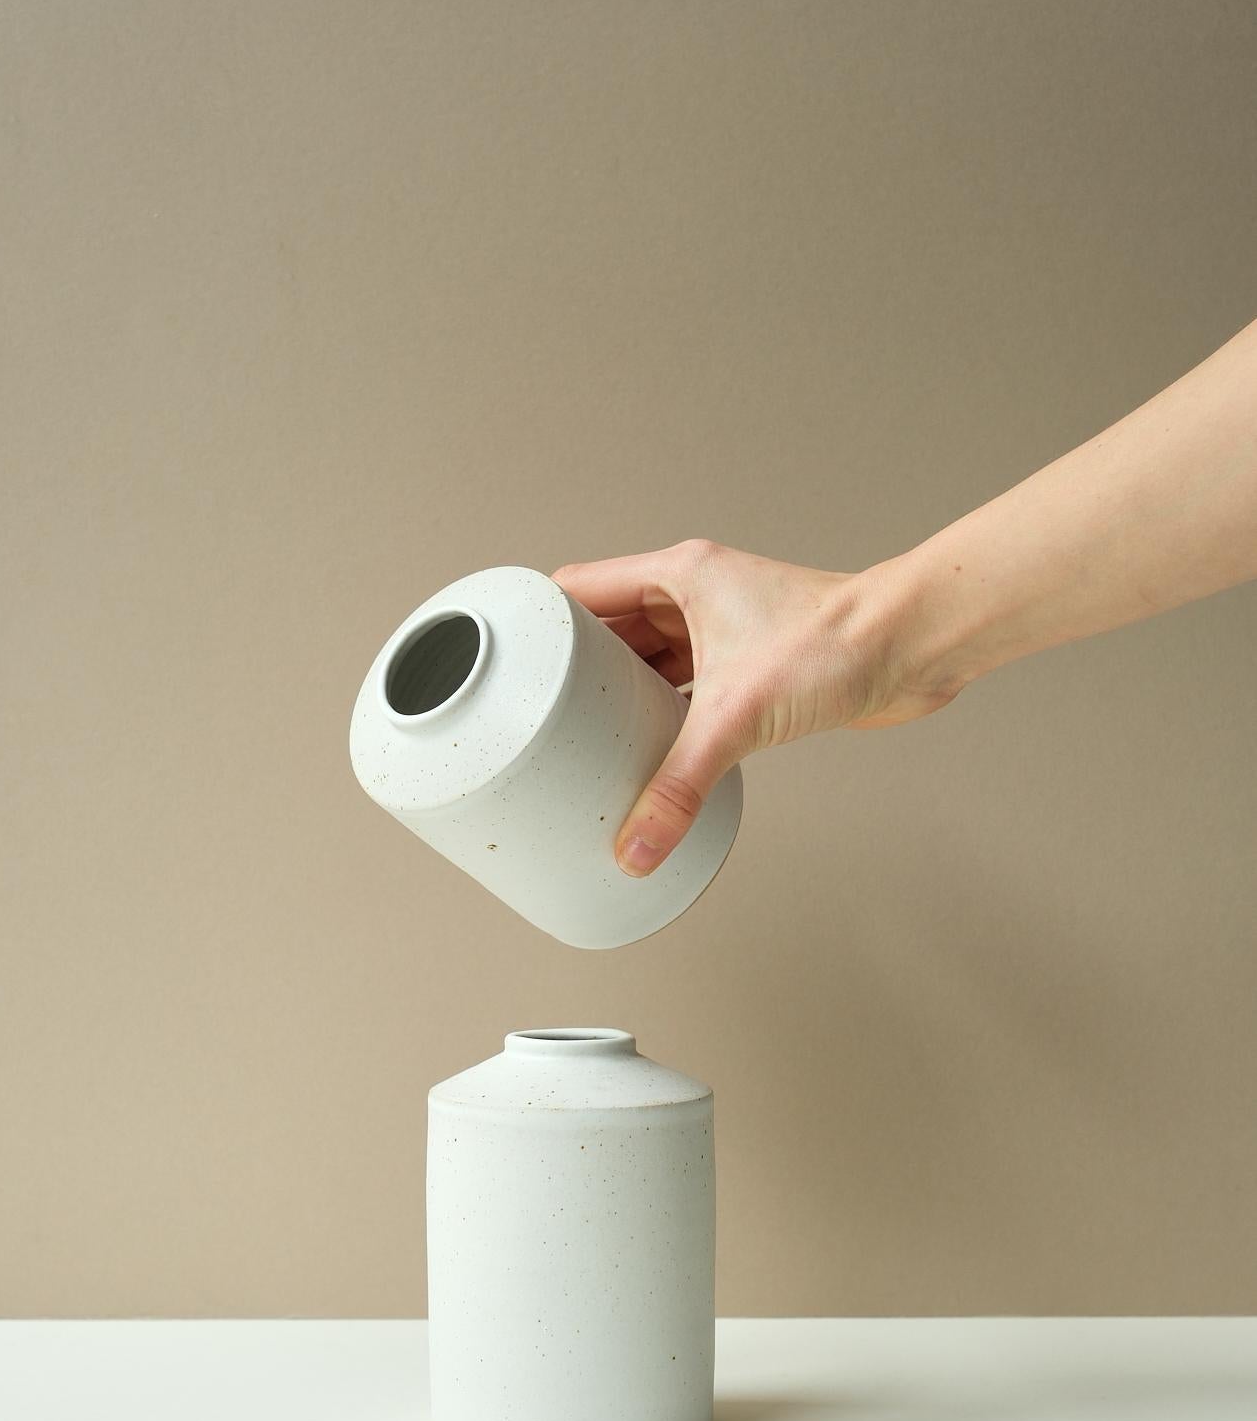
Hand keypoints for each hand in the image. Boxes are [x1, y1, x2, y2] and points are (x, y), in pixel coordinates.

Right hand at [552, 540, 955, 875]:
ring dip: (621, 696)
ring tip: (583, 739)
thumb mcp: (739, 716)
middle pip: (609, 630)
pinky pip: (687, 689)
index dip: (538, 621)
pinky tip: (651, 750)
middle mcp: (695, 595)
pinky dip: (665, 715)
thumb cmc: (839, 640)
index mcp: (678, 576)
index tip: (505, 659)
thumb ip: (681, 785)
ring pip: (649, 662)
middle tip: (538, 717)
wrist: (915, 647)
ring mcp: (723, 630)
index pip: (579, 588)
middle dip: (576, 672)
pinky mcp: (751, 666)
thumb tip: (637, 845)